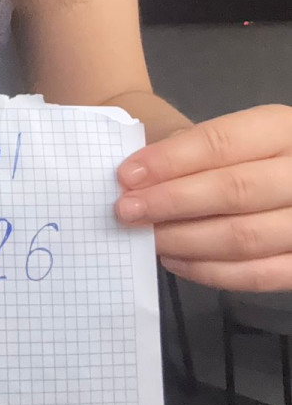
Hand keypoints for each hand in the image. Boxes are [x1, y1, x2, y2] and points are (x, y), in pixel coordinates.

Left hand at [114, 103, 291, 291]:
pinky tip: (176, 260)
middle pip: (235, 191)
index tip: (127, 176)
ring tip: (148, 237)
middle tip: (128, 211)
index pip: (221, 142)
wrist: (276, 169)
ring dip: (186, 241)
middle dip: (172, 202)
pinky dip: (212, 271)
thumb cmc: (232, 150)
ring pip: (246, 237)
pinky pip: (260, 276)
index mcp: (281, 128)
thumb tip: (140, 180)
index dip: (171, 160)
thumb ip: (187, 148)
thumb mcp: (222, 131)